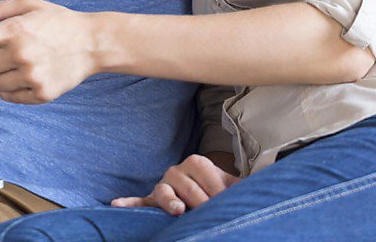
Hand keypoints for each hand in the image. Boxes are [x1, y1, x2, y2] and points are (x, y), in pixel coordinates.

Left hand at [0, 0, 98, 103]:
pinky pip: (9, 97)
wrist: (93, 43)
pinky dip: (6, 89)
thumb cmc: (57, 20)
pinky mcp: (41, 94)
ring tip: (6, 64)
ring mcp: (32, 77)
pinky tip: (18, 76)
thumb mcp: (29, 4)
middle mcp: (23, 54)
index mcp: (17, 29)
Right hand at [111, 154, 240, 215]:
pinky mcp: (153, 201)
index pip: (205, 173)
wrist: (210, 195)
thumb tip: (259, 185)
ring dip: (170, 201)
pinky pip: (140, 202)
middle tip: (210, 212)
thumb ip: (241, 186)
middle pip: (187, 186)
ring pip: (164, 193)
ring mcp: (164, 185)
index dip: (217, 189)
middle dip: (200, 201)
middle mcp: (178, 171)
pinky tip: (116, 205)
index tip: (226, 202)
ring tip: (178, 210)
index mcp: (198, 163)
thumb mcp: (233, 186)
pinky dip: (129, 204)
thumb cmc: (222, 191)